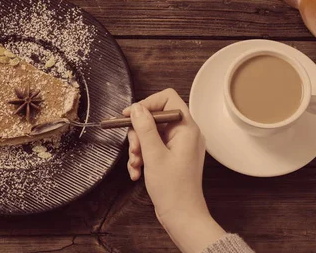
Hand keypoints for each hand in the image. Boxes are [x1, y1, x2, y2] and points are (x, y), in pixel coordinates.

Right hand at [125, 89, 224, 252]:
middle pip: (155, 117)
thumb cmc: (173, 189)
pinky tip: (137, 172)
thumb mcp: (153, 155)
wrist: (182, 217)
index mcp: (187, 129)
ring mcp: (179, 145)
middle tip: (134, 149)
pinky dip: (142, 157)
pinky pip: (153, 147)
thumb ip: (144, 128)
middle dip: (139, 133)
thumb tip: (137, 108)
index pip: (168, 98)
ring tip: (135, 164)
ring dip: (138, 148)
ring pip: (151, 133)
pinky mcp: (172, 156)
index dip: (147, 103)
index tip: (129, 115)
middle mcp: (185, 134)